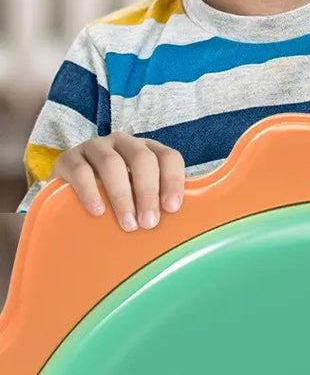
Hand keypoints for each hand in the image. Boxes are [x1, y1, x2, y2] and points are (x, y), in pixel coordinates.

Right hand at [51, 133, 184, 230]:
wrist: (67, 198)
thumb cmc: (112, 203)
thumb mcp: (135, 199)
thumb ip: (154, 206)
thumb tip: (178, 231)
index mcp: (145, 150)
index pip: (167, 156)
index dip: (172, 180)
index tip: (172, 208)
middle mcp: (123, 143)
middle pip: (141, 158)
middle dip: (148, 191)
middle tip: (149, 223)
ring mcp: (95, 148)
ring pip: (112, 163)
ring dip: (122, 195)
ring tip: (127, 224)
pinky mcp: (69, 159)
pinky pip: (81, 171)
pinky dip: (91, 191)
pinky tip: (98, 211)